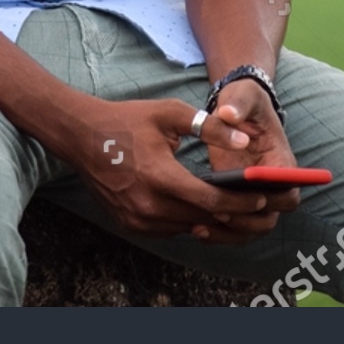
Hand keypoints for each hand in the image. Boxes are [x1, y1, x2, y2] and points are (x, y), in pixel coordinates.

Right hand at [72, 96, 273, 242]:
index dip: (239, 202)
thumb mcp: (169, 113)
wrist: (82, 136)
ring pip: (186, 228)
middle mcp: (149, 206)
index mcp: (161, 177)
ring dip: (208, 219)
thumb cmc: (127, 120)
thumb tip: (244, 140)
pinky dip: (184, 221)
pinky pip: (167, 229)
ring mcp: (137, 220)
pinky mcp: (129, 225)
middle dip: (231, 213)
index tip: (261, 197)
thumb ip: (210, 127)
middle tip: (255, 205)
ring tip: (232, 207)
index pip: (210, 201)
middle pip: (202, 219)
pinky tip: (197, 208)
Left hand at [194, 79, 299, 243]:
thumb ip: (238, 102)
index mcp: (280, 161)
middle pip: (269, 218)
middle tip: (219, 213)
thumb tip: (228, 114)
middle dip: (246, 221)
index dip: (276, 201)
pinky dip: (218, 232)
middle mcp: (271, 185)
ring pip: (250, 228)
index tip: (251, 194)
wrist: (234, 107)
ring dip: (229, 232)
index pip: (290, 193)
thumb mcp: (243, 95)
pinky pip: (232, 226)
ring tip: (199, 227)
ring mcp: (253, 195)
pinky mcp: (234, 199)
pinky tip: (195, 228)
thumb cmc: (244, 101)